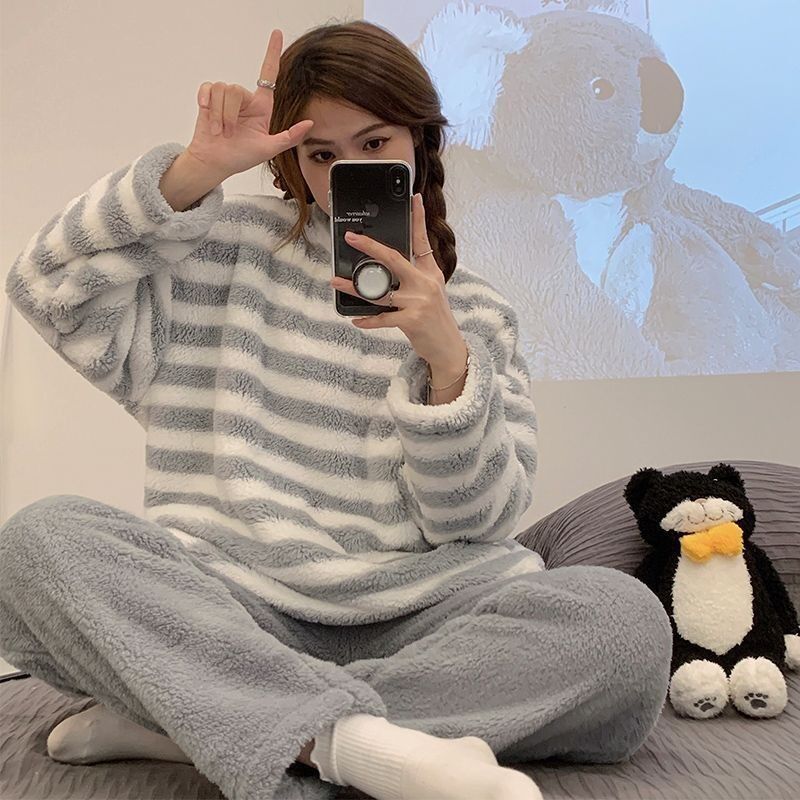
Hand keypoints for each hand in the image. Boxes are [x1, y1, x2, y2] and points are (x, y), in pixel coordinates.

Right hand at [185, 29, 313, 177]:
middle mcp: (244, 99)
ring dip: (218, 115)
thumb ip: (289, 137)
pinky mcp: (208, 98)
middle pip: (235, 89)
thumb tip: (309, 124)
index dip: (272, 53)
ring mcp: (225, 99)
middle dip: (229, 115)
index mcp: (261, 107)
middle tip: (228, 134)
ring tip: (219, 131)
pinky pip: (208, 88)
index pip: (268, 75)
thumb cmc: (240, 157)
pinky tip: (206, 114)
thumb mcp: (268, 149)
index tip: (277, 33)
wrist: (214, 162)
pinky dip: (206, 103)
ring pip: (221, 90)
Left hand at [330, 193, 466, 371]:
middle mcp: (425, 283)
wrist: (448, 347)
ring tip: (336, 281)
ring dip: (355, 287)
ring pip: (380, 291)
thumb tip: (385, 268)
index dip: (419, 218)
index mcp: (430, 273)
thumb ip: (413, 278)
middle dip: (370, 247)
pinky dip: (368, 320)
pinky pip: (382, 317)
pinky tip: (356, 320)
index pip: (422, 241)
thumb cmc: (435, 319)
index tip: (414, 199)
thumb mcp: (431, 292)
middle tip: (352, 237)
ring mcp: (419, 301)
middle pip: (394, 259)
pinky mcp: (412, 320)